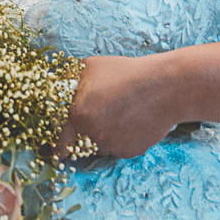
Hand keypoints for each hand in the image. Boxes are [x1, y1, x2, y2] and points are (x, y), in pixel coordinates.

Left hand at [58, 55, 180, 158]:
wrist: (165, 87)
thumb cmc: (125, 72)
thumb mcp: (89, 68)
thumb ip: (68, 83)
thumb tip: (55, 90)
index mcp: (78, 114)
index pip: (57, 141)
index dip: (56, 141)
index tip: (56, 143)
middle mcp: (93, 135)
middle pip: (76, 147)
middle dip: (78, 139)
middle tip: (88, 124)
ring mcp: (113, 145)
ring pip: (97, 148)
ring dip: (99, 138)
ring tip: (114, 115)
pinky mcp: (130, 151)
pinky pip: (116, 148)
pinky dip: (118, 140)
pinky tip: (128, 121)